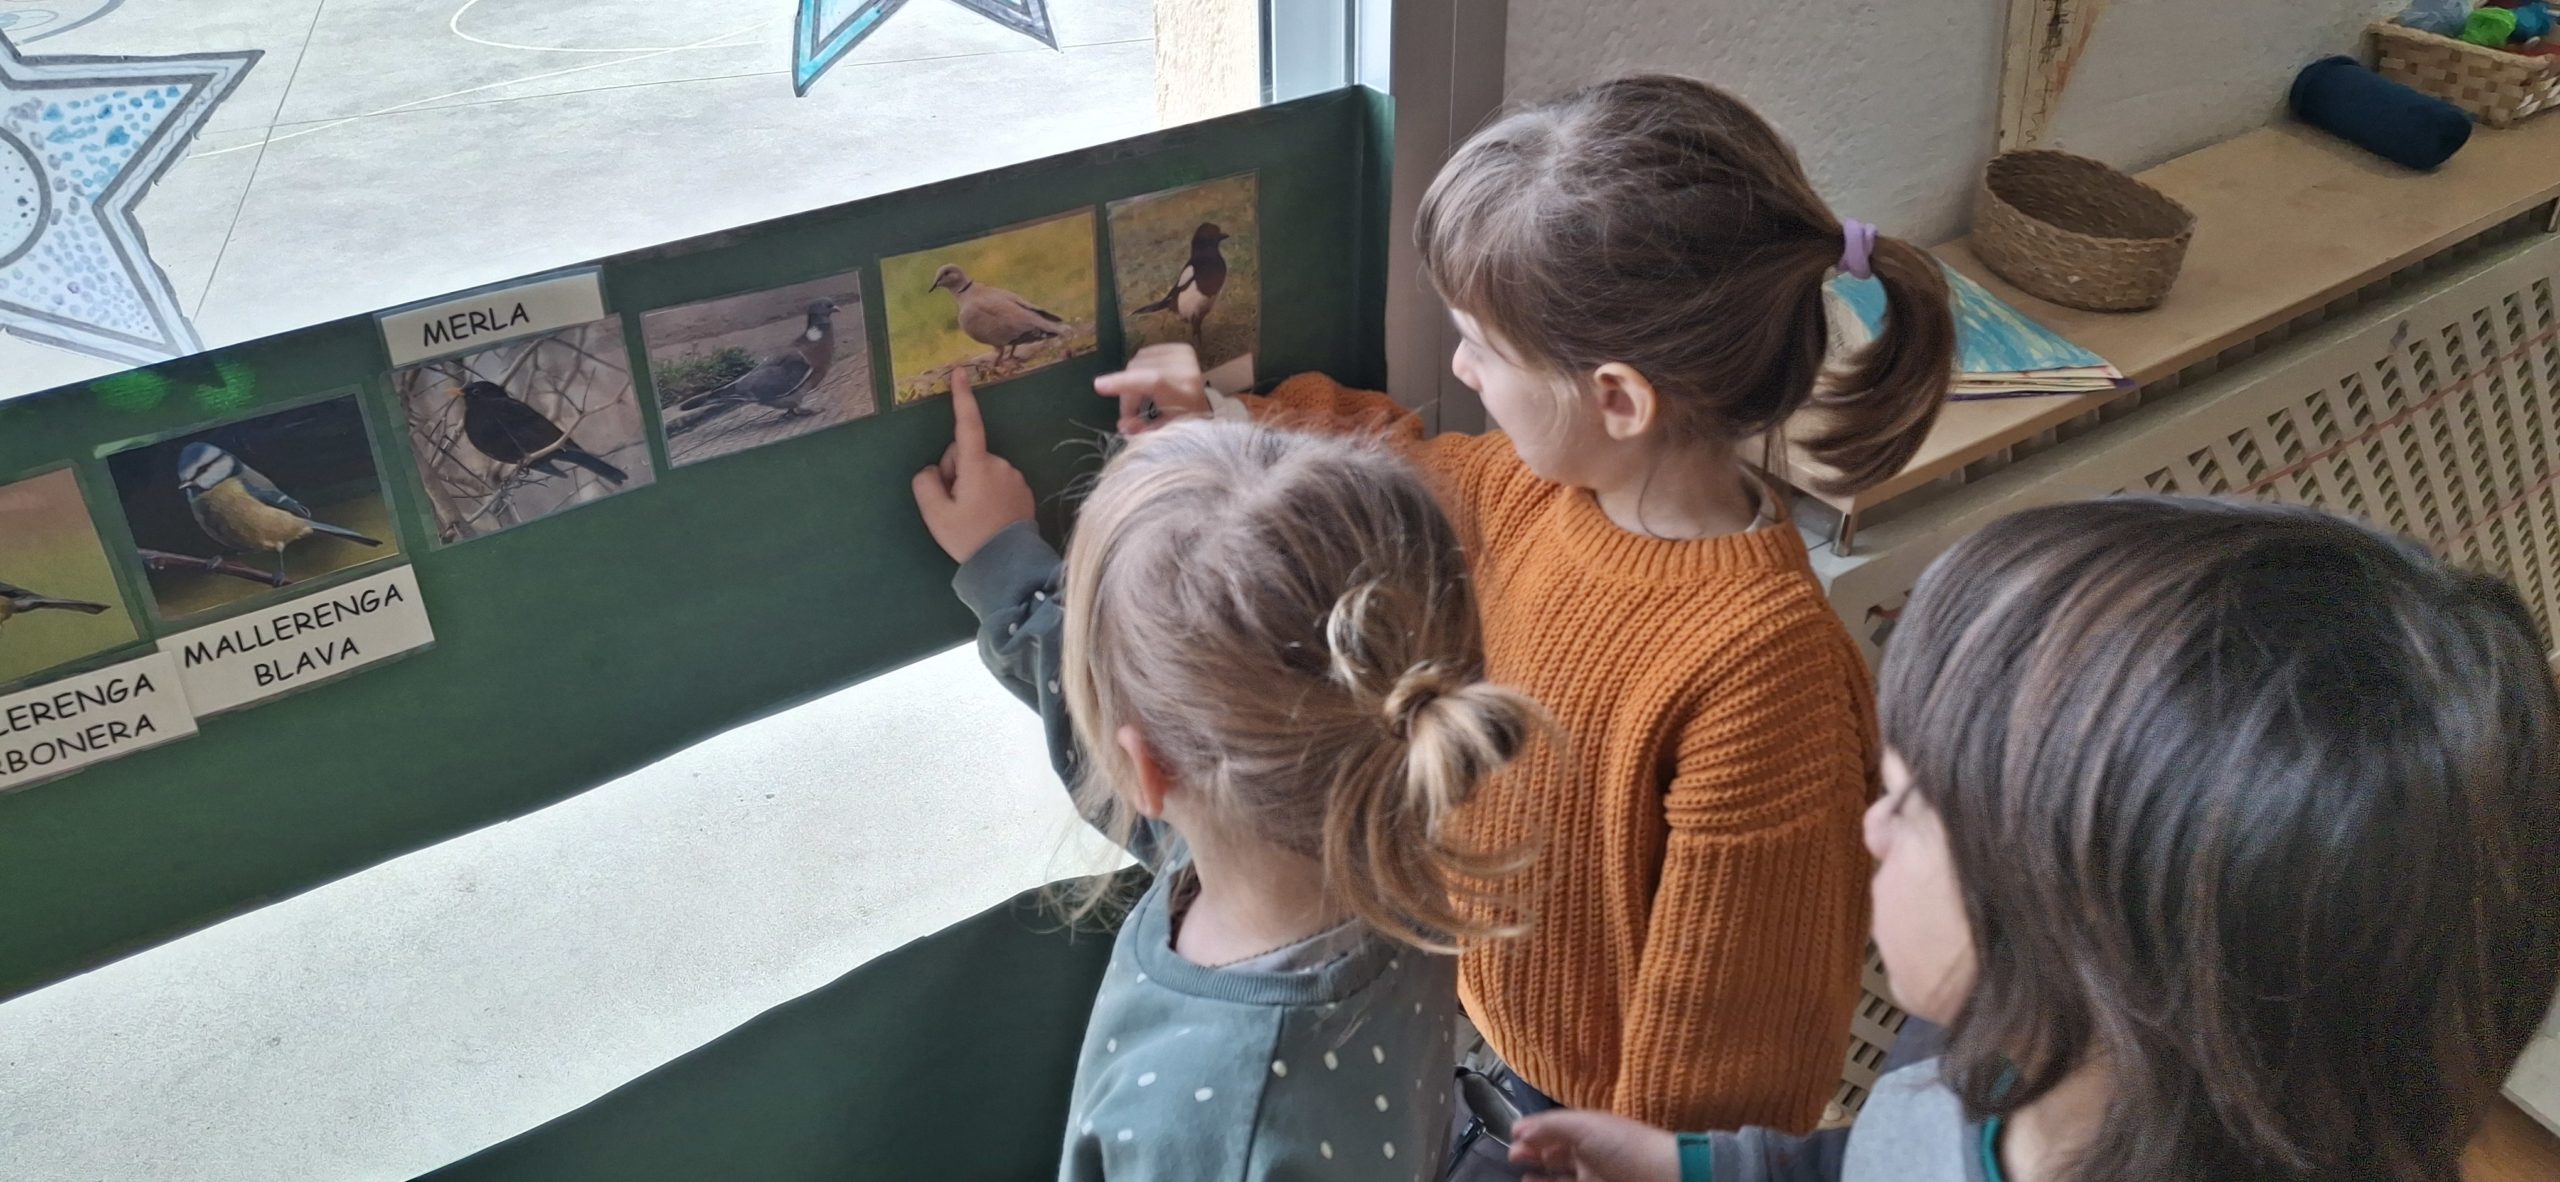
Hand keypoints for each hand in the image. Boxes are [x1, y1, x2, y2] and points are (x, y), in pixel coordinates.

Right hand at [912, 370, 1034, 563]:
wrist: (1008, 565)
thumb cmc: (970, 538)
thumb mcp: (935, 514)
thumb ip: (926, 483)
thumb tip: (933, 470)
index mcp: (978, 466)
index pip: (967, 425)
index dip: (962, 398)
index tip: (959, 373)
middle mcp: (1000, 464)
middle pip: (965, 454)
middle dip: (955, 472)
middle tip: (955, 505)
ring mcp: (1014, 476)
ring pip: (980, 468)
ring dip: (972, 483)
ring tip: (973, 515)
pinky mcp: (1023, 489)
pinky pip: (996, 480)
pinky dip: (987, 492)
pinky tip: (988, 517)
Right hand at [1093, 342, 1209, 434]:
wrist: (1205, 408)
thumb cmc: (1183, 425)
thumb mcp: (1164, 434)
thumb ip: (1142, 431)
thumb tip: (1123, 426)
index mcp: (1185, 393)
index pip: (1153, 381)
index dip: (1124, 383)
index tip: (1099, 386)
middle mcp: (1187, 370)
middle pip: (1138, 373)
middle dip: (1126, 395)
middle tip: (1129, 415)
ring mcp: (1184, 355)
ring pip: (1138, 362)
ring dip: (1131, 382)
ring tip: (1140, 401)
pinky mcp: (1180, 348)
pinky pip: (1144, 354)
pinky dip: (1140, 369)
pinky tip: (1148, 383)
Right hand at [1507, 1111, 1682, 1181]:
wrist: (1664, 1178)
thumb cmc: (1625, 1147)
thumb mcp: (1585, 1126)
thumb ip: (1549, 1126)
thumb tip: (1518, 1129)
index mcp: (1590, 1129)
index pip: (1556, 1126)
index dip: (1535, 1128)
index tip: (1513, 1134)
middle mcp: (1590, 1152)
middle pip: (1556, 1150)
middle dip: (1533, 1150)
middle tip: (1513, 1154)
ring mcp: (1593, 1176)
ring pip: (1559, 1174)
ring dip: (1539, 1172)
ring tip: (1520, 1171)